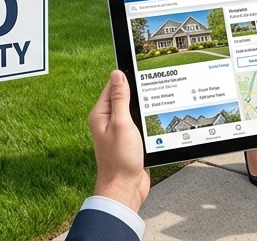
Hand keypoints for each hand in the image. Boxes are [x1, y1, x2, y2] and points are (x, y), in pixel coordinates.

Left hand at [89, 70, 149, 214]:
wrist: (125, 188)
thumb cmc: (119, 160)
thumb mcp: (121, 123)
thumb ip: (120, 98)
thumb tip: (117, 74)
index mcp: (101, 114)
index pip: (113, 86)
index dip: (125, 77)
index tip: (139, 69)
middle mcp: (108, 121)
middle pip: (124, 97)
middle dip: (137, 92)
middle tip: (151, 86)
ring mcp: (118, 131)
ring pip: (133, 111)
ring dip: (143, 108)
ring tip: (155, 102)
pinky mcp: (129, 140)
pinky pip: (138, 124)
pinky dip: (146, 121)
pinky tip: (154, 120)